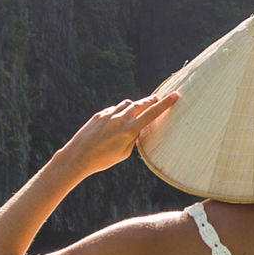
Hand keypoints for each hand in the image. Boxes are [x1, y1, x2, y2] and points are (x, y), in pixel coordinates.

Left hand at [58, 91, 176, 176]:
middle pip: (140, 104)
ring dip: (135, 105)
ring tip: (139, 108)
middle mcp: (120, 119)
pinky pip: (114, 109)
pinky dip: (120, 111)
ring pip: (127, 104)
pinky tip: (119, 119)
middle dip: (150, 100)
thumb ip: (133, 138)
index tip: (175, 95)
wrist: (78, 156)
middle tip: (157, 98)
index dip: (165, 104)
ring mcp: (108, 115)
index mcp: (129, 130)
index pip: (152, 114)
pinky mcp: (99, 115)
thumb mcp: (124, 153)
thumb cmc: (103, 159)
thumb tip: (137, 129)